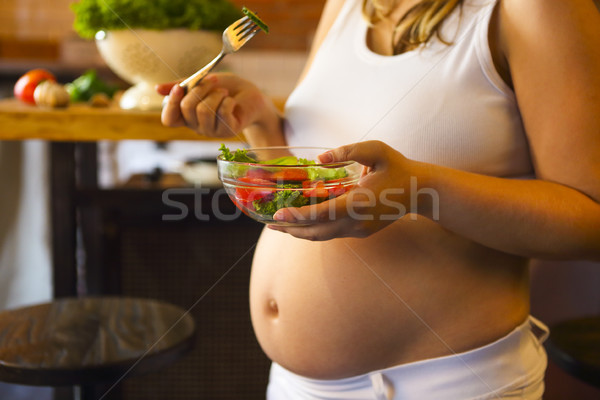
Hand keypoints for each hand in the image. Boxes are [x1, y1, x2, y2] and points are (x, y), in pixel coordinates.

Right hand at [157, 73, 274, 138]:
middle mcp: (196, 126)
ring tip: (224, 92)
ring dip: (215, 95)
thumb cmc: (226, 88)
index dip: (171, 104)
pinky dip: (228, 101)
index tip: (180, 87)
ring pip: (204, 111)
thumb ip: (182, 85)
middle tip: (214, 81)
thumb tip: (157, 89)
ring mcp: (212, 131)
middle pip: (187, 109)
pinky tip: (232, 101)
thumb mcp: (202, 82)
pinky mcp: (227, 131)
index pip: (169, 119)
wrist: (250, 95)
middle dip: (200, 89)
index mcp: (187, 116)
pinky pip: (222, 113)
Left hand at [268, 140, 424, 240]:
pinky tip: (302, 222)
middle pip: (316, 231)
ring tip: (280, 226)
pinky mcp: (361, 233)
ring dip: (300, 232)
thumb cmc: (397, 167)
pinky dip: (314, 230)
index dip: (297, 216)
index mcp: (359, 202)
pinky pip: (332, 233)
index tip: (277, 216)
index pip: (321, 214)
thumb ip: (348, 151)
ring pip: (323, 236)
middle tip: (269, 222)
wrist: (420, 192)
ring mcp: (359, 230)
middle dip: (291, 228)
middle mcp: (356, 222)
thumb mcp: (376, 149)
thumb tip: (320, 161)